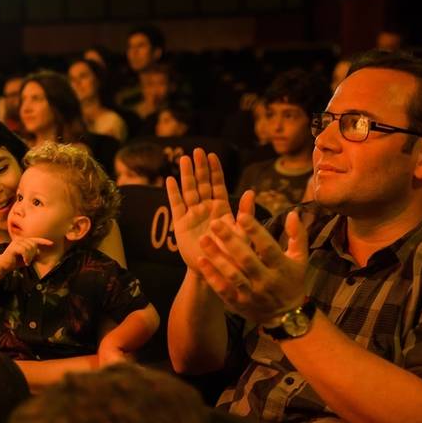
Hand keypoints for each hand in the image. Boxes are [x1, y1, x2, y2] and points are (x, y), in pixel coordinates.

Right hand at [0, 237, 52, 270]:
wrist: (4, 265)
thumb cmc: (15, 261)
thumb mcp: (26, 258)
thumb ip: (32, 255)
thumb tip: (39, 252)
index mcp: (23, 241)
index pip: (36, 239)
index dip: (44, 241)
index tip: (51, 243)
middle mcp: (20, 240)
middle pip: (33, 244)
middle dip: (33, 254)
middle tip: (28, 261)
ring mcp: (16, 242)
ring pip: (29, 247)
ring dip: (29, 257)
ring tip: (26, 261)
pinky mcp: (13, 247)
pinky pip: (24, 250)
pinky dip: (26, 257)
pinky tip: (25, 261)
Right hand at [166, 148, 253, 274]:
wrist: (215, 272)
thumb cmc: (233, 255)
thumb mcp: (243, 233)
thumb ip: (246, 213)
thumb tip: (251, 192)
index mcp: (221, 209)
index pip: (217, 185)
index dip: (215, 170)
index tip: (212, 155)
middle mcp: (206, 209)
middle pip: (202, 184)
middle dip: (199, 167)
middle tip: (197, 151)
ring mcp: (193, 215)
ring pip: (189, 191)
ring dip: (186, 175)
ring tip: (183, 159)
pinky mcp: (181, 225)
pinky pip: (176, 205)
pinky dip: (173, 193)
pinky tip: (170, 180)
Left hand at [196, 208, 308, 324]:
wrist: (286, 317)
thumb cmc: (292, 280)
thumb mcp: (300, 259)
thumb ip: (297, 236)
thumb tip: (293, 213)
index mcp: (282, 268)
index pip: (268, 248)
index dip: (255, 232)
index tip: (242, 216)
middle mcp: (266, 281)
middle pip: (246, 259)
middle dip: (230, 240)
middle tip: (215, 223)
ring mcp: (251, 294)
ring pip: (232, 274)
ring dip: (216, 256)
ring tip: (203, 239)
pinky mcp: (238, 303)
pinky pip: (223, 289)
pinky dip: (211, 275)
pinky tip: (200, 260)